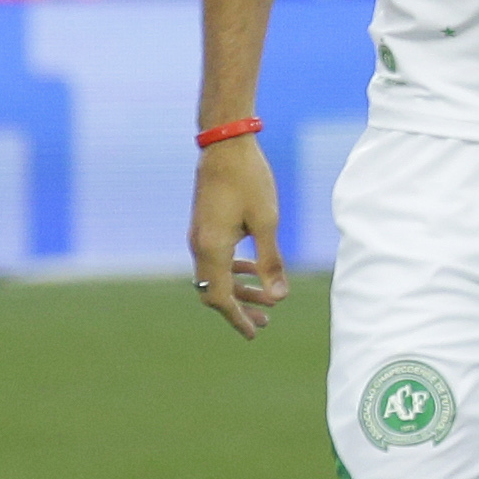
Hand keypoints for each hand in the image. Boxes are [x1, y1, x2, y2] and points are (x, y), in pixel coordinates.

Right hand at [187, 134, 289, 337]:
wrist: (225, 144)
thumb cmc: (249, 179)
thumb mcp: (267, 222)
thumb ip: (271, 262)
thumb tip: (279, 298)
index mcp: (211, 248)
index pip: (220, 297)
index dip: (237, 318)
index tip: (254, 334)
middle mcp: (199, 245)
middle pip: (215, 290)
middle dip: (239, 309)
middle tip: (265, 324)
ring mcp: (199, 235)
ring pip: (216, 274)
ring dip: (239, 289)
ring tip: (266, 302)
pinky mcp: (204, 224)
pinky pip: (216, 257)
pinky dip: (234, 269)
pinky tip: (254, 268)